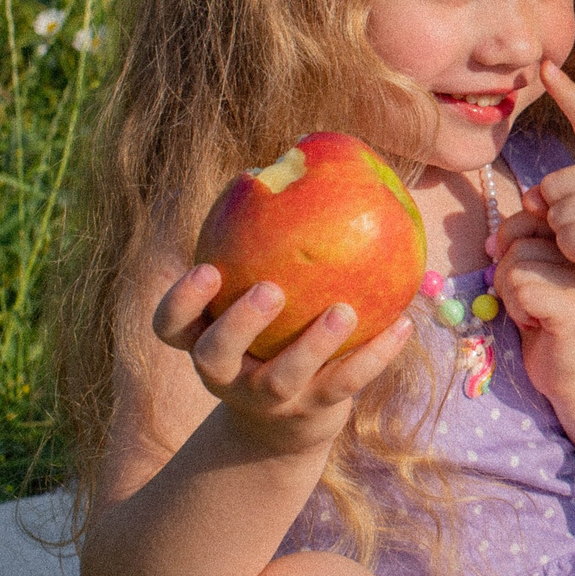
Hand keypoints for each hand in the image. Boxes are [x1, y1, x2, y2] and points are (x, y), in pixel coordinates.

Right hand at [151, 264, 412, 456]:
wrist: (289, 419)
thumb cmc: (270, 329)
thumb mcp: (253, 294)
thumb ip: (261, 243)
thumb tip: (296, 156)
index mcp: (203, 340)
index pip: (170, 325)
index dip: (181, 300)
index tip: (209, 268)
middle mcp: (226, 375)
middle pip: (214, 356)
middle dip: (239, 325)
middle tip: (270, 290)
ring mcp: (268, 400)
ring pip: (282, 380)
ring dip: (313, 345)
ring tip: (344, 311)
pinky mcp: (314, 411)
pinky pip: (345, 383)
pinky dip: (375, 355)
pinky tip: (404, 324)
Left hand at [492, 203, 574, 419]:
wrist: (573, 373)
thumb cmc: (546, 324)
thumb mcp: (528, 277)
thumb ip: (515, 250)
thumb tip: (491, 241)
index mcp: (572, 242)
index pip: (525, 218)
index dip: (510, 246)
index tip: (525, 277)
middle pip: (517, 243)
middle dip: (508, 275)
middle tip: (530, 302)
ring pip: (516, 268)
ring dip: (512, 297)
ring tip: (535, 313)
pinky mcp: (573, 306)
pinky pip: (521, 292)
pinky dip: (518, 311)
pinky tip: (537, 325)